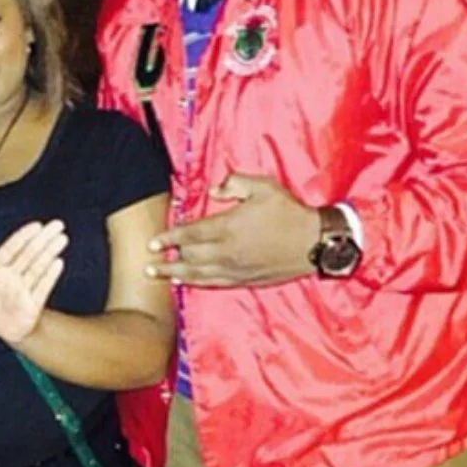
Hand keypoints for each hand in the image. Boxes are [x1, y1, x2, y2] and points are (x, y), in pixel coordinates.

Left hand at [0, 220, 66, 343]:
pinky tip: (59, 262)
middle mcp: (12, 276)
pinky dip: (50, 276)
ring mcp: (25, 288)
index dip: (23, 237)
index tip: (36, 226)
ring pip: (38, 267)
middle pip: (29, 254)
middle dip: (43, 239)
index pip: (10, 250)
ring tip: (62, 238)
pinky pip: (43, 288)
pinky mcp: (34, 303)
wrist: (1, 331)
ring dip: (50, 252)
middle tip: (58, 224)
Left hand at [147, 174, 318, 286]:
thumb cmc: (289, 212)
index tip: (153, 243)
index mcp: (229, 227)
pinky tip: (186, 282)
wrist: (316, 242)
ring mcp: (236, 268)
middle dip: (168, 259)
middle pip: (190, 257)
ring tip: (158, 275)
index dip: (169, 238)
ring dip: (176, 274)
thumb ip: (234, 183)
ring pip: (199, 274)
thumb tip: (214, 190)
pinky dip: (197, 283)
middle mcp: (228, 251)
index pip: (190, 234)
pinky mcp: (246, 279)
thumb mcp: (263, 187)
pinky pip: (215, 282)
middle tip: (149, 260)